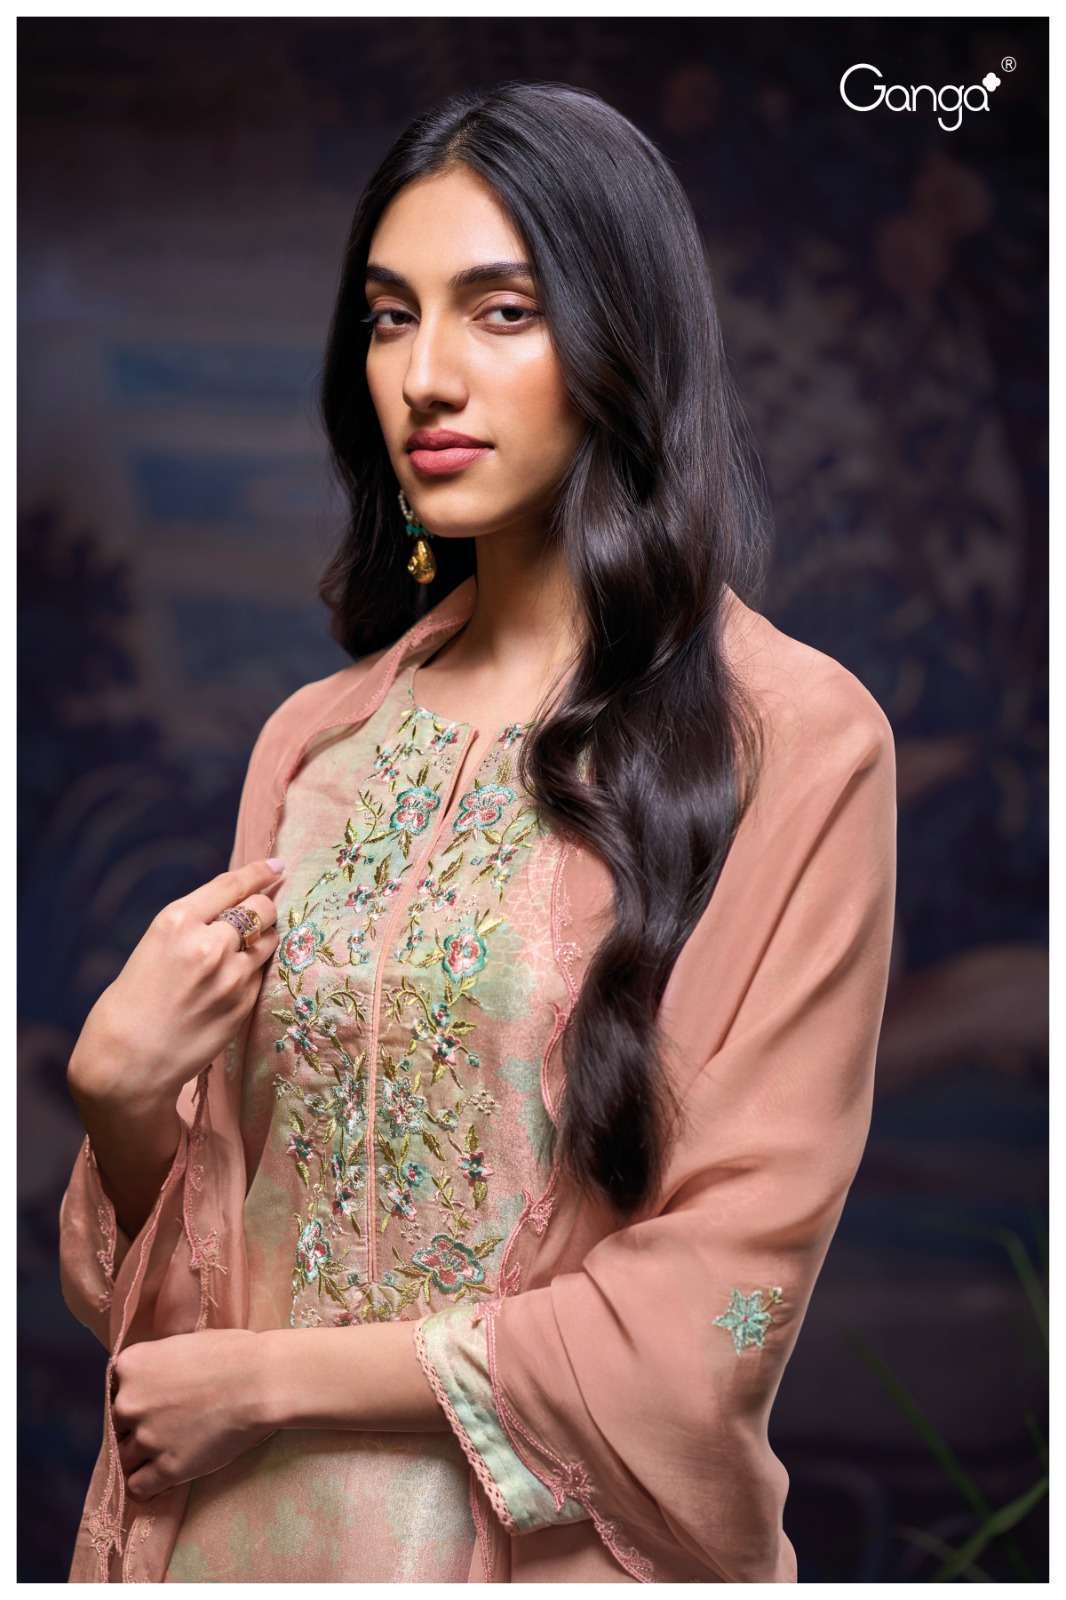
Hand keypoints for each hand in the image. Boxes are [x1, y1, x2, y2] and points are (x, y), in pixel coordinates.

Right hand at [68, 858, 283, 1109]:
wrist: (128, 1062)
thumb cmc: (132, 1002)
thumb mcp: (155, 946)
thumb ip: (194, 925)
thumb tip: (235, 907)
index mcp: (176, 921)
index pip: (231, 886)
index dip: (258, 872)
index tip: (276, 865)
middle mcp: (209, 944)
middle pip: (261, 909)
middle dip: (263, 908)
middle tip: (257, 915)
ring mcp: (231, 976)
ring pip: (269, 941)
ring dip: (261, 940)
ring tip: (240, 953)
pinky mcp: (244, 1004)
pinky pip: (262, 975)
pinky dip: (253, 973)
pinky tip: (231, 984)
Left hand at [113, 1330, 277, 1501]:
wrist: (261, 1381)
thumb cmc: (232, 1353)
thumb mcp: (184, 1344)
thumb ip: (159, 1366)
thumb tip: (157, 1380)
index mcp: (131, 1366)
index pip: (116, 1390)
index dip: (136, 1396)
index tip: (155, 1400)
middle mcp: (128, 1403)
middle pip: (118, 1424)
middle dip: (138, 1426)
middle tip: (167, 1424)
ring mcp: (145, 1438)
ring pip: (125, 1457)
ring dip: (143, 1456)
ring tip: (168, 1451)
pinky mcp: (166, 1469)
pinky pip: (138, 1486)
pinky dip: (149, 1484)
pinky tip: (163, 1477)